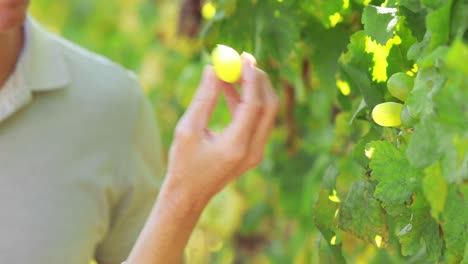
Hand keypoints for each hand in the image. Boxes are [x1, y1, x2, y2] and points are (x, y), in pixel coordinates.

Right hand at [126, 54, 278, 263]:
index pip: (255, 105)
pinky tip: (229, 88)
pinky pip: (257, 120)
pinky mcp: (253, 151)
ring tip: (231, 70)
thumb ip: (203, 98)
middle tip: (242, 59)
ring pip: (266, 112)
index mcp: (237, 146)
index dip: (251, 78)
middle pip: (269, 106)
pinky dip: (247, 102)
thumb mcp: (187, 129)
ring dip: (253, 89)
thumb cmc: (183, 164)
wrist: (189, 195)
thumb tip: (212, 69)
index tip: (243, 57)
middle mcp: (253, 150)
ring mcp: (257, 152)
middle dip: (258, 80)